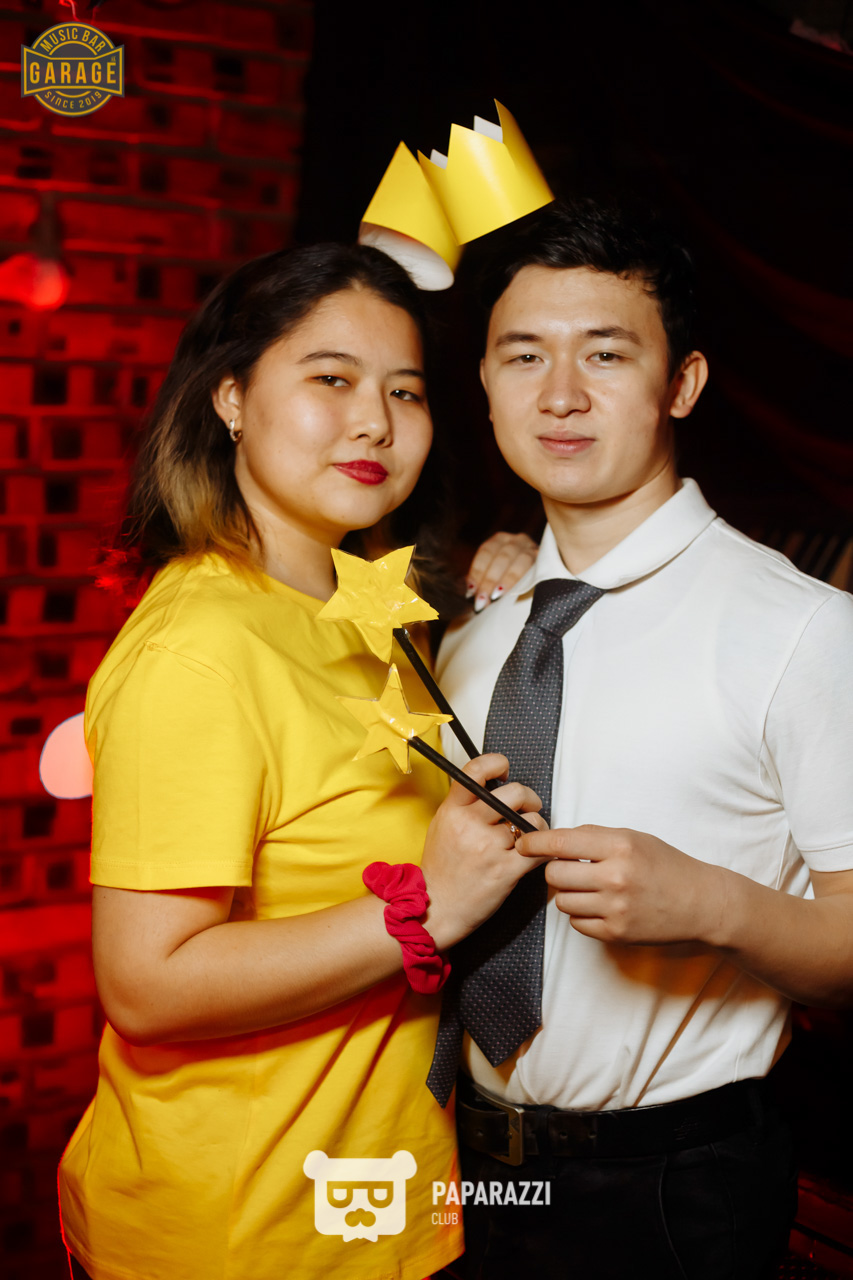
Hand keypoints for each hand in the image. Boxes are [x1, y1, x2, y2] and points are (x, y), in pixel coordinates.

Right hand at [422, 753, 546, 949]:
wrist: (437, 907)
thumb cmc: (441, 869)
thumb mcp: (442, 826)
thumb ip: (464, 805)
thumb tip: (492, 786)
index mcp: (452, 810)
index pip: (476, 770)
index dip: (496, 763)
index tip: (504, 770)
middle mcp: (469, 824)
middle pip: (515, 792)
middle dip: (529, 798)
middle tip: (529, 807)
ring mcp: (488, 847)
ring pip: (532, 822)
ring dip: (536, 828)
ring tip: (528, 838)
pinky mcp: (505, 870)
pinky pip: (538, 850)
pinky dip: (541, 851)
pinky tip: (534, 854)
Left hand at [466, 532, 537, 612]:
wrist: (541, 577)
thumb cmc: (508, 578)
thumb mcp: (494, 573)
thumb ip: (482, 580)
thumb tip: (470, 594)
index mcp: (500, 540)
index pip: (486, 552)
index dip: (477, 572)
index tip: (471, 592)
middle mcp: (518, 540)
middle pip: (502, 556)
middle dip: (490, 580)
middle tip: (482, 601)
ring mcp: (534, 548)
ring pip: (521, 560)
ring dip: (507, 580)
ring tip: (496, 596)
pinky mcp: (547, 560)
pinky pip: (536, 568)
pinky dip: (525, 580)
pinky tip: (516, 592)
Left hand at [517, 825, 724, 944]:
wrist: (699, 902)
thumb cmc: (665, 865)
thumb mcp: (633, 837)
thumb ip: (593, 837)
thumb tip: (554, 839)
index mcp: (619, 846)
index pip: (560, 842)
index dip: (534, 842)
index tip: (523, 842)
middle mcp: (615, 877)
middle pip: (554, 874)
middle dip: (555, 870)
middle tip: (569, 868)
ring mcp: (615, 908)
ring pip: (562, 901)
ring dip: (568, 894)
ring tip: (588, 888)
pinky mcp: (616, 933)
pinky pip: (577, 924)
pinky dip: (582, 914)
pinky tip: (599, 906)